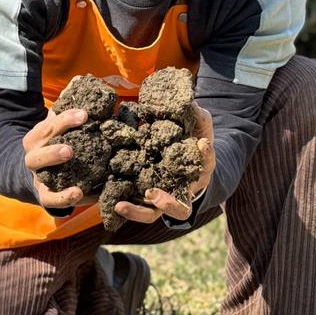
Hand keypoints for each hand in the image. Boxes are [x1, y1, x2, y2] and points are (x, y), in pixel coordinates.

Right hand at [23, 107, 97, 209]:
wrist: (31, 171)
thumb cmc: (50, 143)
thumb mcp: (54, 125)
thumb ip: (66, 106)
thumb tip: (80, 79)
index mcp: (35, 138)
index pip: (48, 127)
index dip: (65, 120)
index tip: (85, 114)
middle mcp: (33, 158)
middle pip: (39, 153)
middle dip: (53, 151)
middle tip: (70, 150)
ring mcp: (37, 177)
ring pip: (43, 179)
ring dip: (60, 185)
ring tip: (76, 188)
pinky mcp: (44, 195)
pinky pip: (52, 200)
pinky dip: (65, 199)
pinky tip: (81, 195)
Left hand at [114, 103, 215, 222]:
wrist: (182, 158)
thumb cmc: (190, 143)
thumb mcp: (197, 128)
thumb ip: (196, 117)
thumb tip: (189, 100)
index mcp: (198, 171)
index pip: (207, 164)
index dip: (207, 155)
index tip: (203, 142)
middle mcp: (182, 192)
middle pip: (180, 208)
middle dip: (166, 202)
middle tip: (152, 194)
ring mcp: (162, 199)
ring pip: (153, 214)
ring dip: (137, 212)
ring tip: (119, 205)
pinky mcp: (143, 199)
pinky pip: (134, 208)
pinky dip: (123, 207)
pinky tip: (109, 202)